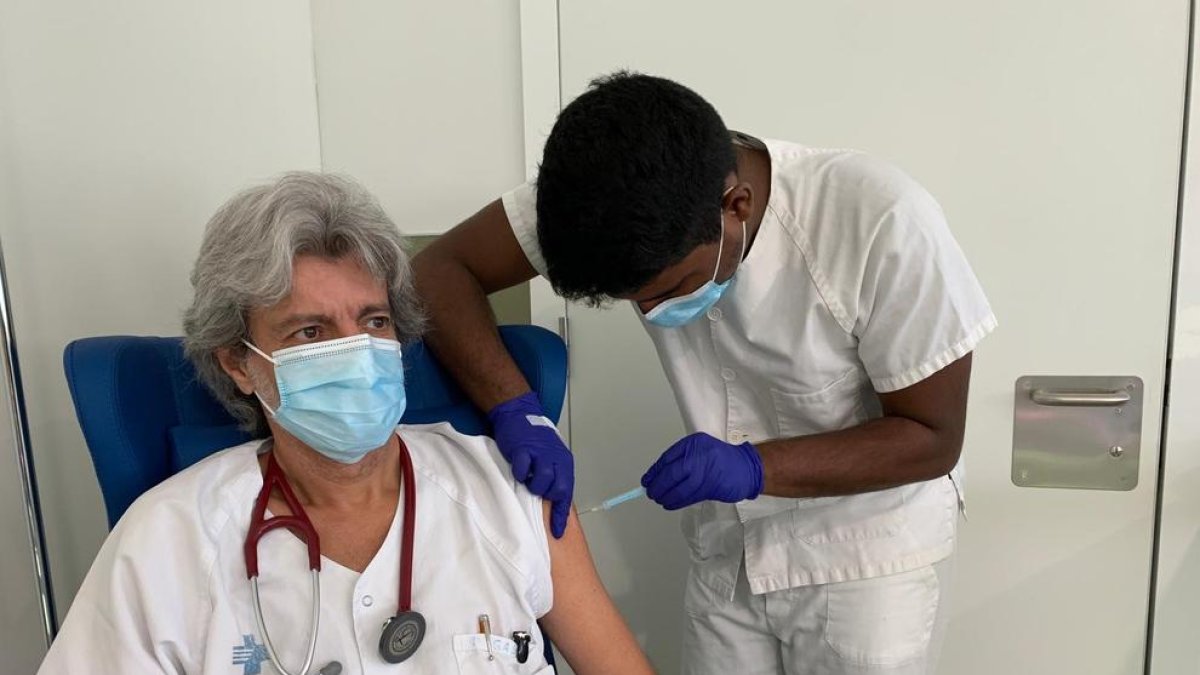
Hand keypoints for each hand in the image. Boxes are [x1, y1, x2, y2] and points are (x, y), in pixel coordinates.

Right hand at [488, 392, 574, 537]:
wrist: (518, 414)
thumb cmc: (534, 441)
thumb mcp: (549, 458)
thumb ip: (553, 477)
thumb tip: (552, 504)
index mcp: (565, 463)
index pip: (567, 493)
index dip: (561, 515)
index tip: (558, 532)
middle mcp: (556, 459)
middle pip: (558, 489)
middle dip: (547, 496)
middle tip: (536, 492)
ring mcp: (540, 454)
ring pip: (542, 482)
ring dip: (533, 486)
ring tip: (526, 479)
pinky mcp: (523, 450)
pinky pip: (523, 470)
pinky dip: (519, 473)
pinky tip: (518, 468)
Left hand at [640, 433, 763, 510]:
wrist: (746, 467)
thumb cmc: (721, 458)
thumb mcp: (700, 449)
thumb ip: (681, 458)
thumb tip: (657, 475)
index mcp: (694, 443)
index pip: (668, 458)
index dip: (655, 472)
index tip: (647, 480)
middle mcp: (699, 456)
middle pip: (671, 473)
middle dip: (658, 485)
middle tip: (650, 492)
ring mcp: (706, 472)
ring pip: (680, 488)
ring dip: (666, 496)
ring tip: (659, 499)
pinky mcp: (712, 487)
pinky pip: (689, 497)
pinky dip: (677, 502)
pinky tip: (670, 504)